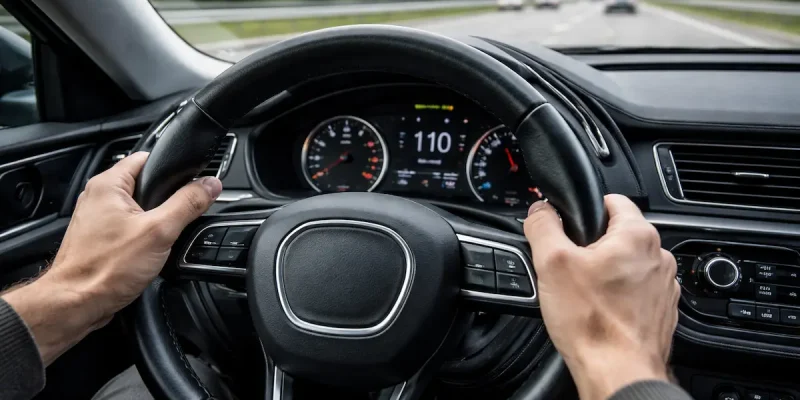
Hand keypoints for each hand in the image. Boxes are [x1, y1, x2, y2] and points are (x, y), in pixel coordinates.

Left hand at [2, 152, 221, 363]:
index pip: (147, 158)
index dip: (172, 168)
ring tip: (162, 236)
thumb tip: (210, 185)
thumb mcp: (159, 231)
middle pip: (145, 184)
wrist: (76, 304)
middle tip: (178, 216)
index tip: (191, 180)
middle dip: (166, 199)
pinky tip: (150, 251)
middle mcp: (98, 197)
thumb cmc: (104, 269)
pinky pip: (129, 227)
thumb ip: (188, 204)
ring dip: (155, 220)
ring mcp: (97, 219)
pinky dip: (143, 235)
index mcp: (108, 185)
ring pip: (138, 208)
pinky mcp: (100, 239)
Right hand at [524, 195, 678, 399]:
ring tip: (583, 294)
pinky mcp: (661, 311)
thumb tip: (540, 210)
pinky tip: (598, 311)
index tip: (570, 226)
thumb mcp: (551, 263)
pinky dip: (618, 297)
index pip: (613, 200)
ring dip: (606, 273)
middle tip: (569, 269)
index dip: (585, 209)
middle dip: (591, 247)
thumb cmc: (593, 323)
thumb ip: (543, 226)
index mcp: (637, 236)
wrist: (617, 372)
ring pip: (626, 265)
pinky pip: (635, 292)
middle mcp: (659, 257)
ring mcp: (663, 286)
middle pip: (617, 235)